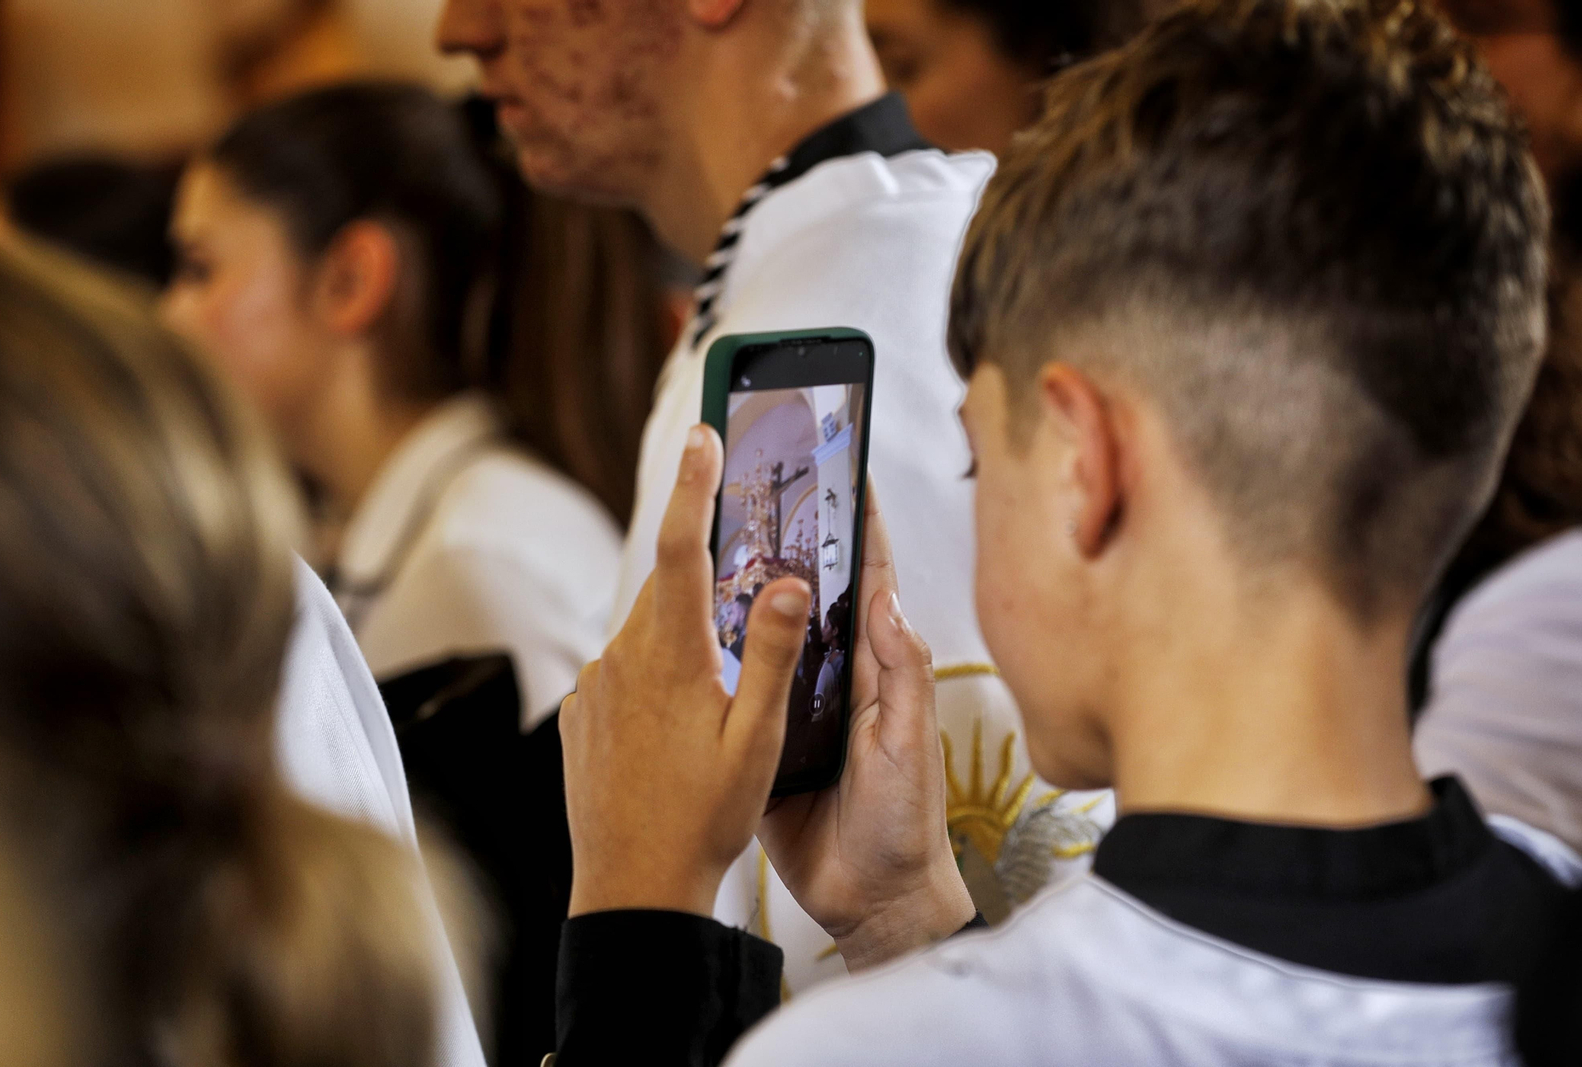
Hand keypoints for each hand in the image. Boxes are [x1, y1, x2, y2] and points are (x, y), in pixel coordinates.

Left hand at [560, 425, 811, 917]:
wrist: (634, 886)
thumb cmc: (703, 818)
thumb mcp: (758, 737)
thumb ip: (772, 651)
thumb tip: (791, 582)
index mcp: (670, 655)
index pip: (681, 546)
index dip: (692, 484)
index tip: (701, 433)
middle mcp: (621, 659)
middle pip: (668, 592)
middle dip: (703, 590)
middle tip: (738, 628)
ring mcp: (594, 689)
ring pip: (647, 637)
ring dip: (682, 648)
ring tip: (711, 715)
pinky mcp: (579, 716)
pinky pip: (621, 675)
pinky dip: (653, 684)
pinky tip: (674, 738)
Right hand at [759, 484, 973, 971]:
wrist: (871, 903)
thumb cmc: (903, 822)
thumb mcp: (907, 743)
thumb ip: (899, 673)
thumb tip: (882, 596)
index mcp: (877, 666)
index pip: (868, 576)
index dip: (858, 519)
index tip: (843, 459)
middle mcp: (836, 675)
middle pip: (810, 591)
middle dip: (789, 535)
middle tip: (756, 480)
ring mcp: (795, 706)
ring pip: (767, 632)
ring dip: (745, 588)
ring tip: (712, 534)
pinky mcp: (760, 741)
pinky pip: (736, 687)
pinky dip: (715, 654)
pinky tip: (685, 623)